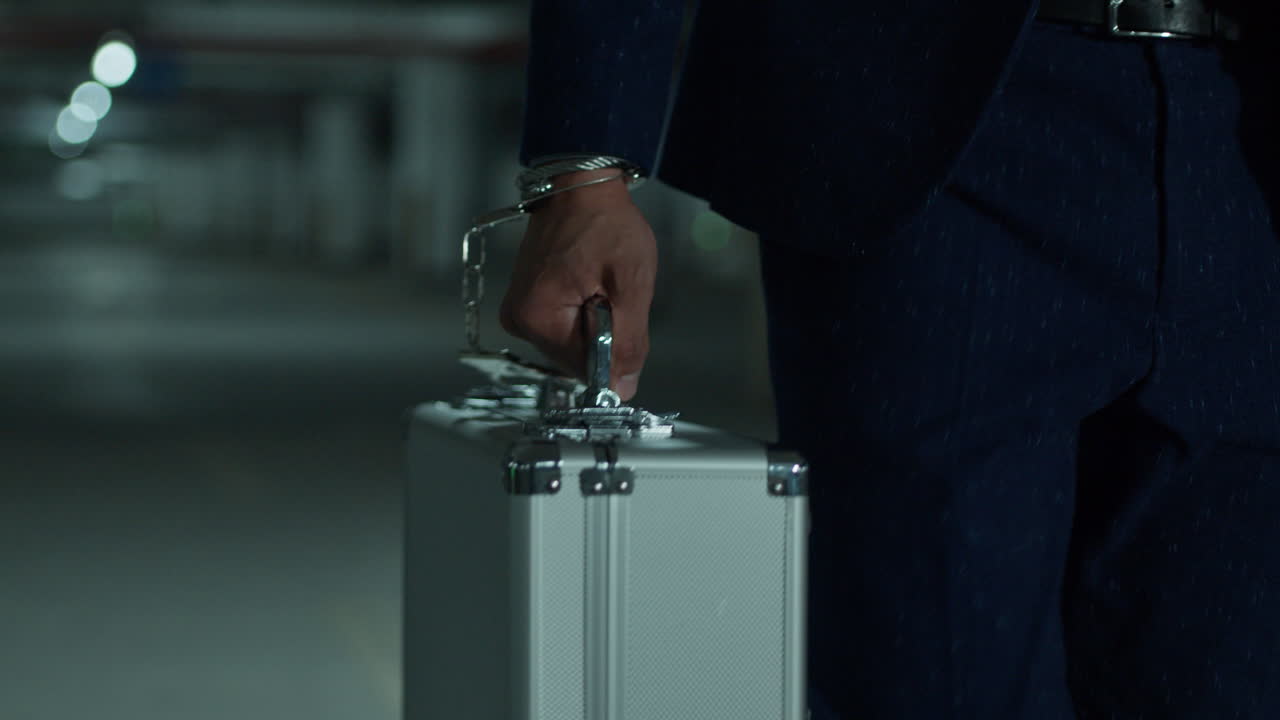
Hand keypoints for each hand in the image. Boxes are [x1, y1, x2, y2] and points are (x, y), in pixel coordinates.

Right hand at [500, 169, 655, 401]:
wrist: (580, 186)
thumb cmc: (605, 224)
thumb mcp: (630, 284)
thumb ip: (627, 342)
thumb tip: (621, 390)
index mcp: (537, 318)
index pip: (585, 368)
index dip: (613, 350)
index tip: (622, 312)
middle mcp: (519, 320)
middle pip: (576, 358)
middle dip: (603, 334)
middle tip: (611, 290)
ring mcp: (518, 311)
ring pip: (572, 344)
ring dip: (595, 323)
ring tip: (599, 282)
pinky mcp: (525, 302)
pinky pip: (563, 326)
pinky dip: (583, 313)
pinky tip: (589, 283)